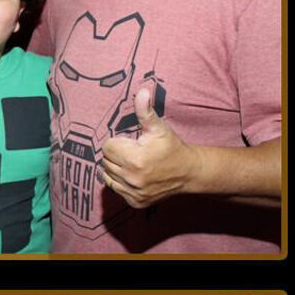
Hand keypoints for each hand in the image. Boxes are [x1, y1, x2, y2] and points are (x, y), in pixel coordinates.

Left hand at [99, 85, 204, 207]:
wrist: (188, 172)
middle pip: (106, 161)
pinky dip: (120, 182)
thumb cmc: (171, 147)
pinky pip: (116, 189)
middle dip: (116, 154)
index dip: (118, 142)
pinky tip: (134, 175)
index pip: (107, 147)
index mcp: (134, 159)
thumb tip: (142, 92)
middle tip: (132, 152)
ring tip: (132, 163)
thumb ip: (145, 111)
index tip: (130, 142)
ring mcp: (133, 192)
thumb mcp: (158, 128)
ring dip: (116, 168)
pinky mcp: (135, 202)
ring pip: (108, 176)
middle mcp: (131, 178)